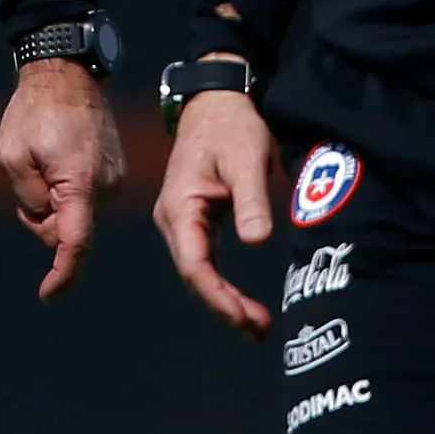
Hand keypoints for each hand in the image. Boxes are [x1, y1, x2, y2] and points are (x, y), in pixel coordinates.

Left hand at [0, 60, 128, 299]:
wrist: (66, 74)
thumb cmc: (34, 112)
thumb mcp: (13, 157)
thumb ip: (29, 199)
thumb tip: (48, 222)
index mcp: (82, 184)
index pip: (75, 242)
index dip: (62, 273)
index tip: (48, 294)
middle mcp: (107, 187)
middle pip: (70, 231)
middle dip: (43, 221)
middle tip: (26, 182)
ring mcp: (115, 180)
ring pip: (77, 216)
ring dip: (54, 204)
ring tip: (41, 164)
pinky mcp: (115, 172)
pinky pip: (86, 200)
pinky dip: (67, 194)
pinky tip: (56, 162)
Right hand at [151, 76, 277, 337]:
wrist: (217, 102)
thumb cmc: (231, 127)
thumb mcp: (245, 159)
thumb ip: (250, 200)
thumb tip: (256, 242)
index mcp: (180, 206)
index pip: (193, 264)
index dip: (217, 296)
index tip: (245, 317)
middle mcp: (174, 218)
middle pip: (194, 275)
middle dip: (224, 306)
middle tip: (260, 331)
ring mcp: (182, 220)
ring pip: (198, 271)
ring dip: (224, 300)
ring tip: (257, 326)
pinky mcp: (195, 219)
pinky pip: (204, 260)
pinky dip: (222, 284)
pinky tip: (242, 303)